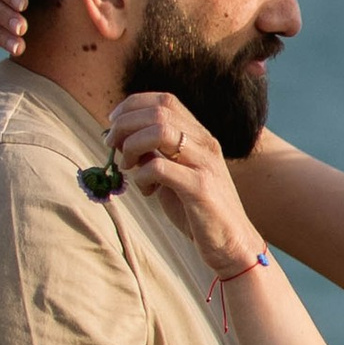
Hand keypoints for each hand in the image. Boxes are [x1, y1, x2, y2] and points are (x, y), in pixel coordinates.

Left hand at [107, 93, 260, 270]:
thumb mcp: (173, 175)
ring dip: (132, 145)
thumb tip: (121, 140)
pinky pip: (159, 167)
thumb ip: (153, 154)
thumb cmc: (198, 210)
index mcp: (199, 136)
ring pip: (159, 131)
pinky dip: (142, 176)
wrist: (232, 244)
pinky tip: (146, 191)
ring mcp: (204, 164)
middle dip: (125, 124)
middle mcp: (204, 143)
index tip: (113, 122)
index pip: (164, 100)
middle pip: (158, 111)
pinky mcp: (200, 188)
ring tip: (127, 166)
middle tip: (111, 145)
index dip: (133, 105)